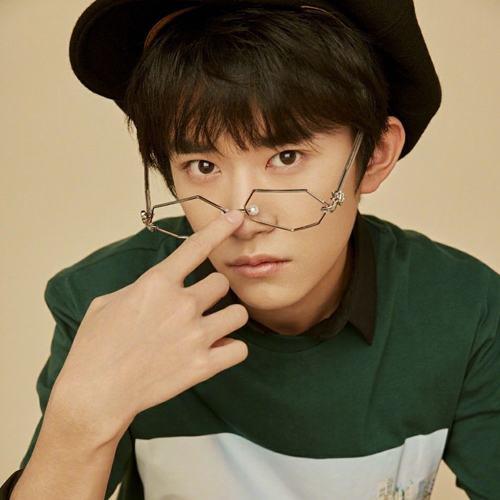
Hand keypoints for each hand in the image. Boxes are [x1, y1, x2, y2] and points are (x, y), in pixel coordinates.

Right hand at [51, 210, 247, 442]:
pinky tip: (217, 351)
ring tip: (213, 327)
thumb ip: (141, 288)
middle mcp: (182, 304)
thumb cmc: (95, 346)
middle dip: (212, 291)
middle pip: (222, 282)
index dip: (220, 228)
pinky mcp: (203, 365)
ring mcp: (195, 335)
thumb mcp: (108, 302)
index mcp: (157, 283)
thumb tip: (158, 287)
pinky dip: (231, 349)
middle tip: (198, 305)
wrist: (95, 393)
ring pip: (239, 312)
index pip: (197, 246)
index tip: (235, 217)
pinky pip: (240, 349)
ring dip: (228, 317)